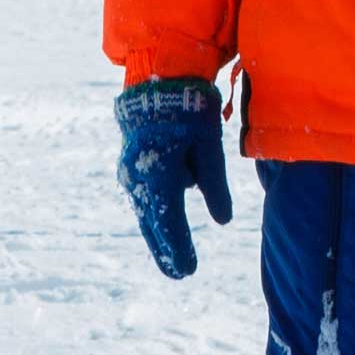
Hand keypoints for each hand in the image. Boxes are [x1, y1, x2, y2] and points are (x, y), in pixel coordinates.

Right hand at [115, 77, 233, 277]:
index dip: (179, 249)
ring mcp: (131, 172)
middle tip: (179, 274)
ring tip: (171, 256)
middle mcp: (139, 179)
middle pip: (153, 224)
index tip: (189, 271)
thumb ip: (215, 185)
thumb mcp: (209, 146)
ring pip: (146, 212)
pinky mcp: (132, 164)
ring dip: (158, 233)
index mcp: (160, 177)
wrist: (156, 79)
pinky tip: (162, 224)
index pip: (170, 224)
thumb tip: (222, 220)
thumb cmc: (188, 110)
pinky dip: (154, 213)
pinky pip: (144, 197)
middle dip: (166, 250)